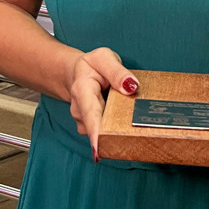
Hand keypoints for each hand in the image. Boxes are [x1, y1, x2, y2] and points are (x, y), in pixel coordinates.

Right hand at [67, 47, 139, 161]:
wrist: (77, 74)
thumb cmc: (91, 67)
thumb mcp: (104, 58)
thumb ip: (117, 71)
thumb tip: (132, 86)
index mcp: (82, 90)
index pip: (90, 114)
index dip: (95, 133)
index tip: (98, 150)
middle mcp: (80, 111)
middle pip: (99, 128)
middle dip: (115, 129)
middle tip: (131, 122)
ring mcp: (84, 122)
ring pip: (104, 131)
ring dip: (116, 124)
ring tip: (122, 106)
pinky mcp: (91, 129)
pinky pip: (106, 131)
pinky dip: (115, 125)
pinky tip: (117, 113)